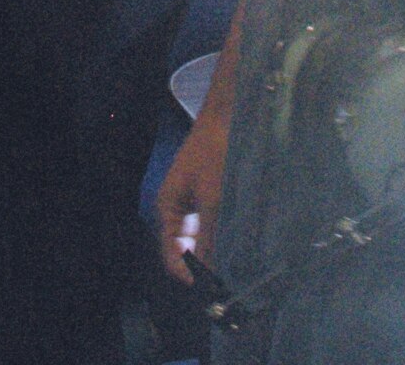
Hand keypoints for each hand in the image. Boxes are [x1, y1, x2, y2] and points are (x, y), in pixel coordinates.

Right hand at [157, 107, 228, 284]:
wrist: (227, 115)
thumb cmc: (215, 153)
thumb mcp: (213, 199)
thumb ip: (209, 237)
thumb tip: (209, 273)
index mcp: (167, 207)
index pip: (170, 255)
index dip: (188, 275)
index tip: (211, 288)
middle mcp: (175, 206)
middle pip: (184, 248)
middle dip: (203, 263)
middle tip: (227, 276)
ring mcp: (190, 198)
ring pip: (199, 237)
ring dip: (214, 248)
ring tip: (234, 259)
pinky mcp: (205, 192)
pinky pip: (209, 223)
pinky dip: (220, 233)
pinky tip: (237, 236)